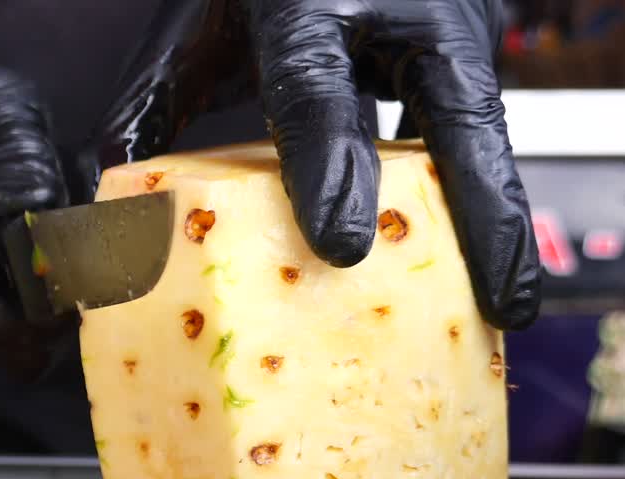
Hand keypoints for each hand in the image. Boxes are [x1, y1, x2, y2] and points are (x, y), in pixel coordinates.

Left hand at [81, 0, 539, 330]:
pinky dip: (485, 196)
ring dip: (500, 218)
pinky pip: (481, 132)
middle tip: (492, 300)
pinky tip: (487, 261)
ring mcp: (444, 28)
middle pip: (455, 117)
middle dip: (479, 214)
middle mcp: (395, 12)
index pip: (318, 91)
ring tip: (509, 303)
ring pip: (485, 130)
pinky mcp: (467, 48)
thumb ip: (155, 100)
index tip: (342, 244)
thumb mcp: (194, 26)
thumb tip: (115, 200)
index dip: (331, 167)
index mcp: (304, 2)